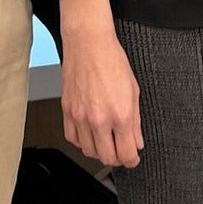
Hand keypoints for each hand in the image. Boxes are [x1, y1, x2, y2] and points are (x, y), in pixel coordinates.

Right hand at [58, 0, 143, 167]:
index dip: (132, 160)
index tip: (133, 158)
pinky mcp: (66, 111)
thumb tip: (136, 141)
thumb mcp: (134, 91)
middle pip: (107, 157)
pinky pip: (72, 138)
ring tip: (106, 141)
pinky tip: (89, 133)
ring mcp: (80, 116)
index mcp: (120, 114)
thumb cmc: (111, 60)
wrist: (88, 44)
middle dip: (117, 158)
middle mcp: (99, 119)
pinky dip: (82, 141)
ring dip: (99, 150)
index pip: (126, 153)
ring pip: (88, 151)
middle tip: (121, 151)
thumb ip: (135, 122)